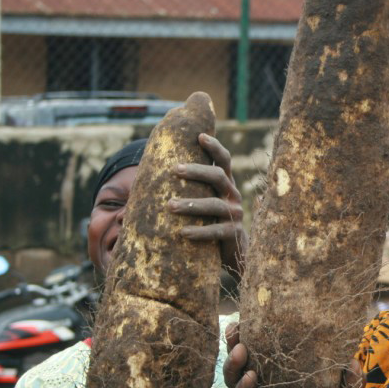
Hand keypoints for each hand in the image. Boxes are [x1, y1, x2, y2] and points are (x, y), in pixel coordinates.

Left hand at [171, 133, 246, 274]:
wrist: (233, 251)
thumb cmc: (210, 220)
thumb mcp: (205, 201)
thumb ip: (191, 187)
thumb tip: (153, 173)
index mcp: (226, 184)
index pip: (224, 160)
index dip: (215, 147)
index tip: (200, 136)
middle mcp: (233, 195)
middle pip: (218, 176)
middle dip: (197, 171)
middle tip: (175, 170)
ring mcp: (235, 214)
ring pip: (215, 204)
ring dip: (192, 204)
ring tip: (170, 205)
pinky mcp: (234, 233)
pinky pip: (217, 231)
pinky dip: (200, 231)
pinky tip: (183, 232)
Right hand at [222, 323, 360, 387]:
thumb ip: (349, 381)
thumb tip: (353, 358)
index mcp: (284, 377)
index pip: (266, 349)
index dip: (257, 332)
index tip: (253, 313)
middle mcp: (267, 387)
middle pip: (245, 359)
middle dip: (237, 341)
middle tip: (237, 326)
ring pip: (237, 379)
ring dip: (235, 363)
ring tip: (241, 348)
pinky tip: (250, 377)